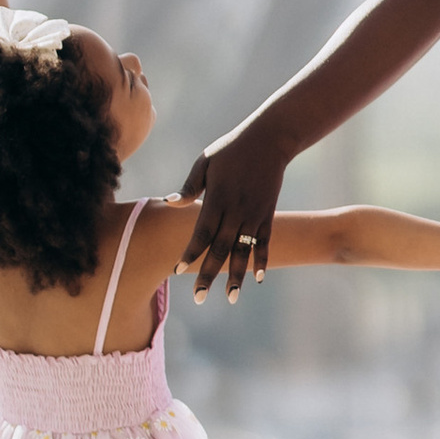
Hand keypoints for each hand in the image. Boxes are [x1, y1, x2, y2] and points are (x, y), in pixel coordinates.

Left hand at [179, 120, 286, 300]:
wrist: (270, 140)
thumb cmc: (232, 149)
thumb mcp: (205, 162)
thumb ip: (190, 187)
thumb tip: (169, 203)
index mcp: (217, 199)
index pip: (201, 233)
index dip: (190, 253)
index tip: (178, 270)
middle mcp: (236, 211)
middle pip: (220, 249)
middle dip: (209, 275)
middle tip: (199, 298)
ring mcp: (254, 214)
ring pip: (244, 251)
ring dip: (237, 276)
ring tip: (231, 298)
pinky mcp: (268, 214)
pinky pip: (265, 242)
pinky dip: (262, 260)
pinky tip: (258, 279)